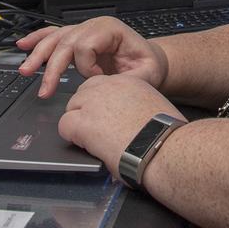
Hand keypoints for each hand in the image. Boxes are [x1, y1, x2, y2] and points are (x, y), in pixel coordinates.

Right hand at [16, 17, 168, 97]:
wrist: (149, 60)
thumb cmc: (147, 65)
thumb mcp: (146, 73)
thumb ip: (128, 80)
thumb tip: (107, 86)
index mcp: (111, 30)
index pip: (86, 44)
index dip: (86, 66)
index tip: (95, 81)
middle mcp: (95, 26)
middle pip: (66, 42)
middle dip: (52, 67)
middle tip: (45, 89)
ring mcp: (84, 30)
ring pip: (55, 38)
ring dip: (38, 54)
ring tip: (26, 70)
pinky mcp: (77, 39)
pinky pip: (54, 35)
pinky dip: (38, 40)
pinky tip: (24, 45)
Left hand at [58, 75, 183, 180]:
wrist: (161, 145)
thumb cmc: (163, 134)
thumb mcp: (152, 109)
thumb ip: (135, 107)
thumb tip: (127, 119)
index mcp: (129, 82)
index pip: (102, 85)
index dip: (101, 103)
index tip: (105, 115)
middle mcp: (109, 87)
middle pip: (83, 92)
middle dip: (86, 109)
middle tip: (96, 128)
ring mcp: (93, 102)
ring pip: (72, 107)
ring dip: (78, 122)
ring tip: (92, 139)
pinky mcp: (83, 122)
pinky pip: (64, 125)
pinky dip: (71, 136)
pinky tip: (85, 145)